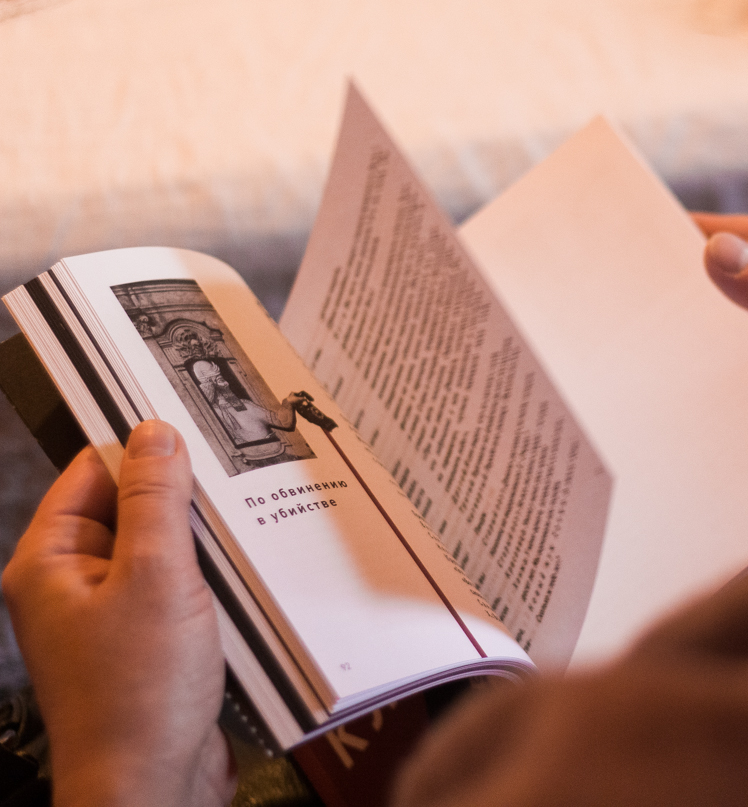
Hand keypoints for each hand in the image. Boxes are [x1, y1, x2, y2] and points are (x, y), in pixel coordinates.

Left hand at [2, 421, 235, 806]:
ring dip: (201, 549)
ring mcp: (108, 620)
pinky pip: (177, 595)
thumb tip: (154, 436)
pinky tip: (240, 588)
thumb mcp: (156, 577)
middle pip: (130, 513)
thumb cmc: (137, 697)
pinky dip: (208, 587)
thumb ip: (156, 501)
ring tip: (238, 545)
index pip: (91, 475)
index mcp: (51, 563)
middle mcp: (72, 588)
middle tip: (228, 493)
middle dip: (181, 505)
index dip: (140, 451)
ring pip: (160, 555)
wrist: (151, 787)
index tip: (190, 432)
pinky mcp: (144, 647)